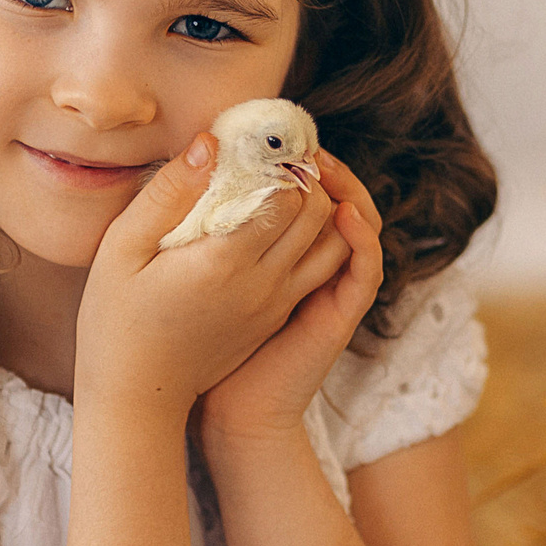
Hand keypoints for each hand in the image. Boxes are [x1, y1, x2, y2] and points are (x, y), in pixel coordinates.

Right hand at [75, 133, 348, 416]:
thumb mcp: (121, 249)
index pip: (287, 196)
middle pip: (317, 215)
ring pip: (329, 246)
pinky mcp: (274, 320)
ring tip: (287, 188)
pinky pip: (315, 273)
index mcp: (226, 262)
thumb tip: (209, 143)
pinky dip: (311, 243)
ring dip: (318, 212)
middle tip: (280, 156)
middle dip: (306, 179)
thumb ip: (167, 193)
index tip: (261, 143)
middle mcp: (263, 285)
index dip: (282, 162)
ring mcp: (274, 306)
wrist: (136, 397)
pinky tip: (280, 226)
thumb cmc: (116, 321)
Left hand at [201, 150, 382, 446]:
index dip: (288, 161)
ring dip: (348, 190)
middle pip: (331, 199)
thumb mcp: (182, 269)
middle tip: (299, 138)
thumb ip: (194, 220)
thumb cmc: (191, 344)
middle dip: (321, 166)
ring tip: (321, 164)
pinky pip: (364, 268)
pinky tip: (342, 211)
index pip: (293, 194)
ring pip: (358, 224)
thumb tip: (203, 158)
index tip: (265, 134)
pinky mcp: (340, 313)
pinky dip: (362, 237)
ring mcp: (328, 289)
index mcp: (269, 254)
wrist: (221, 412)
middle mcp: (306, 267)